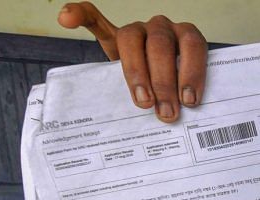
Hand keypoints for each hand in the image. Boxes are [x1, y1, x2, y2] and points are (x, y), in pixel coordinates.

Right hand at [58, 1, 206, 122]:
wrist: (157, 80)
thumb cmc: (174, 86)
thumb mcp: (185, 91)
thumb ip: (185, 97)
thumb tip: (190, 124)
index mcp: (187, 37)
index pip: (193, 47)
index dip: (193, 72)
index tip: (190, 100)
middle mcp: (163, 29)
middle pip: (161, 46)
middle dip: (164, 82)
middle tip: (166, 113)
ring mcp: (138, 30)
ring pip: (132, 39)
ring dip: (136, 72)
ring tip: (143, 102)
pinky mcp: (114, 35)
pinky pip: (95, 19)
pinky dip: (80, 15)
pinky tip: (66, 19)